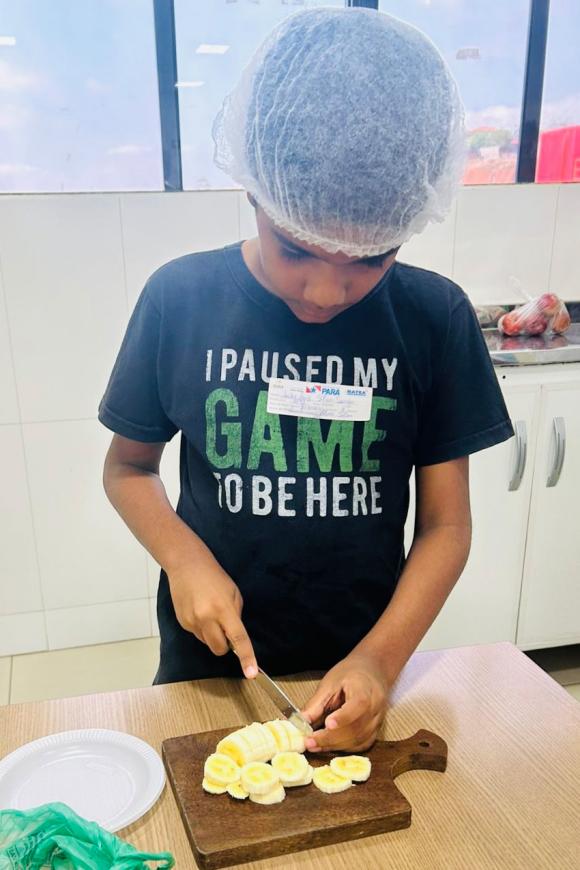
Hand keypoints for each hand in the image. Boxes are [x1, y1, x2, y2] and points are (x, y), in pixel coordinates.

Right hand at [167, 562, 256, 678]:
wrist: (186, 565)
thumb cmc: (215, 577)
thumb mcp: (233, 593)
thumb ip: (235, 615)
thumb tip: (234, 636)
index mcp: (224, 609)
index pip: (238, 638)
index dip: (246, 657)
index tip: (251, 673)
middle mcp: (206, 618)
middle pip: (220, 649)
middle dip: (225, 644)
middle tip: (225, 627)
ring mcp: (192, 622)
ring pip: (207, 643)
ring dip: (212, 635)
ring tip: (209, 612)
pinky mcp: (183, 623)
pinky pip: (197, 635)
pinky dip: (202, 628)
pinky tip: (199, 611)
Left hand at [301, 651, 388, 751]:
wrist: (371, 672)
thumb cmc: (350, 673)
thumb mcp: (330, 682)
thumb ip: (316, 703)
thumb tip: (300, 721)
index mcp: (365, 689)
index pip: (359, 705)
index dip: (343, 717)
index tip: (327, 724)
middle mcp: (376, 707)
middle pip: (356, 728)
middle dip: (330, 738)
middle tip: (309, 742)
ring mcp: (378, 721)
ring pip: (358, 740)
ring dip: (335, 746)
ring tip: (314, 745)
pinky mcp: (375, 731)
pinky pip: (361, 744)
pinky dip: (344, 748)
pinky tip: (329, 745)